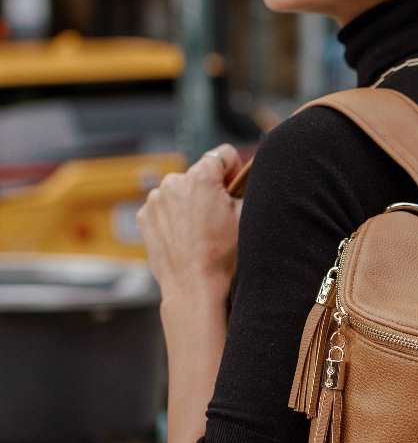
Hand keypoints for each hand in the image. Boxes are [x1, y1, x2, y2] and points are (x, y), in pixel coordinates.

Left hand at [137, 143, 243, 298]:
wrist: (194, 288)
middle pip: (199, 174)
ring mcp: (155, 200)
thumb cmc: (224, 256)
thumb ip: (246, 187)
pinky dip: (173, 218)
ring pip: (180, 191)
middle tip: (217, 219)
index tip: (235, 192)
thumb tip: (244, 177)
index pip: (224, 154)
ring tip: (199, 232)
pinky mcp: (145, 217)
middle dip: (209, 189)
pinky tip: (184, 238)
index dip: (234, 172)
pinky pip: (164, 207)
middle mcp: (173, 182)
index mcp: (201, 177)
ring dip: (189, 203)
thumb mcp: (247, 216)